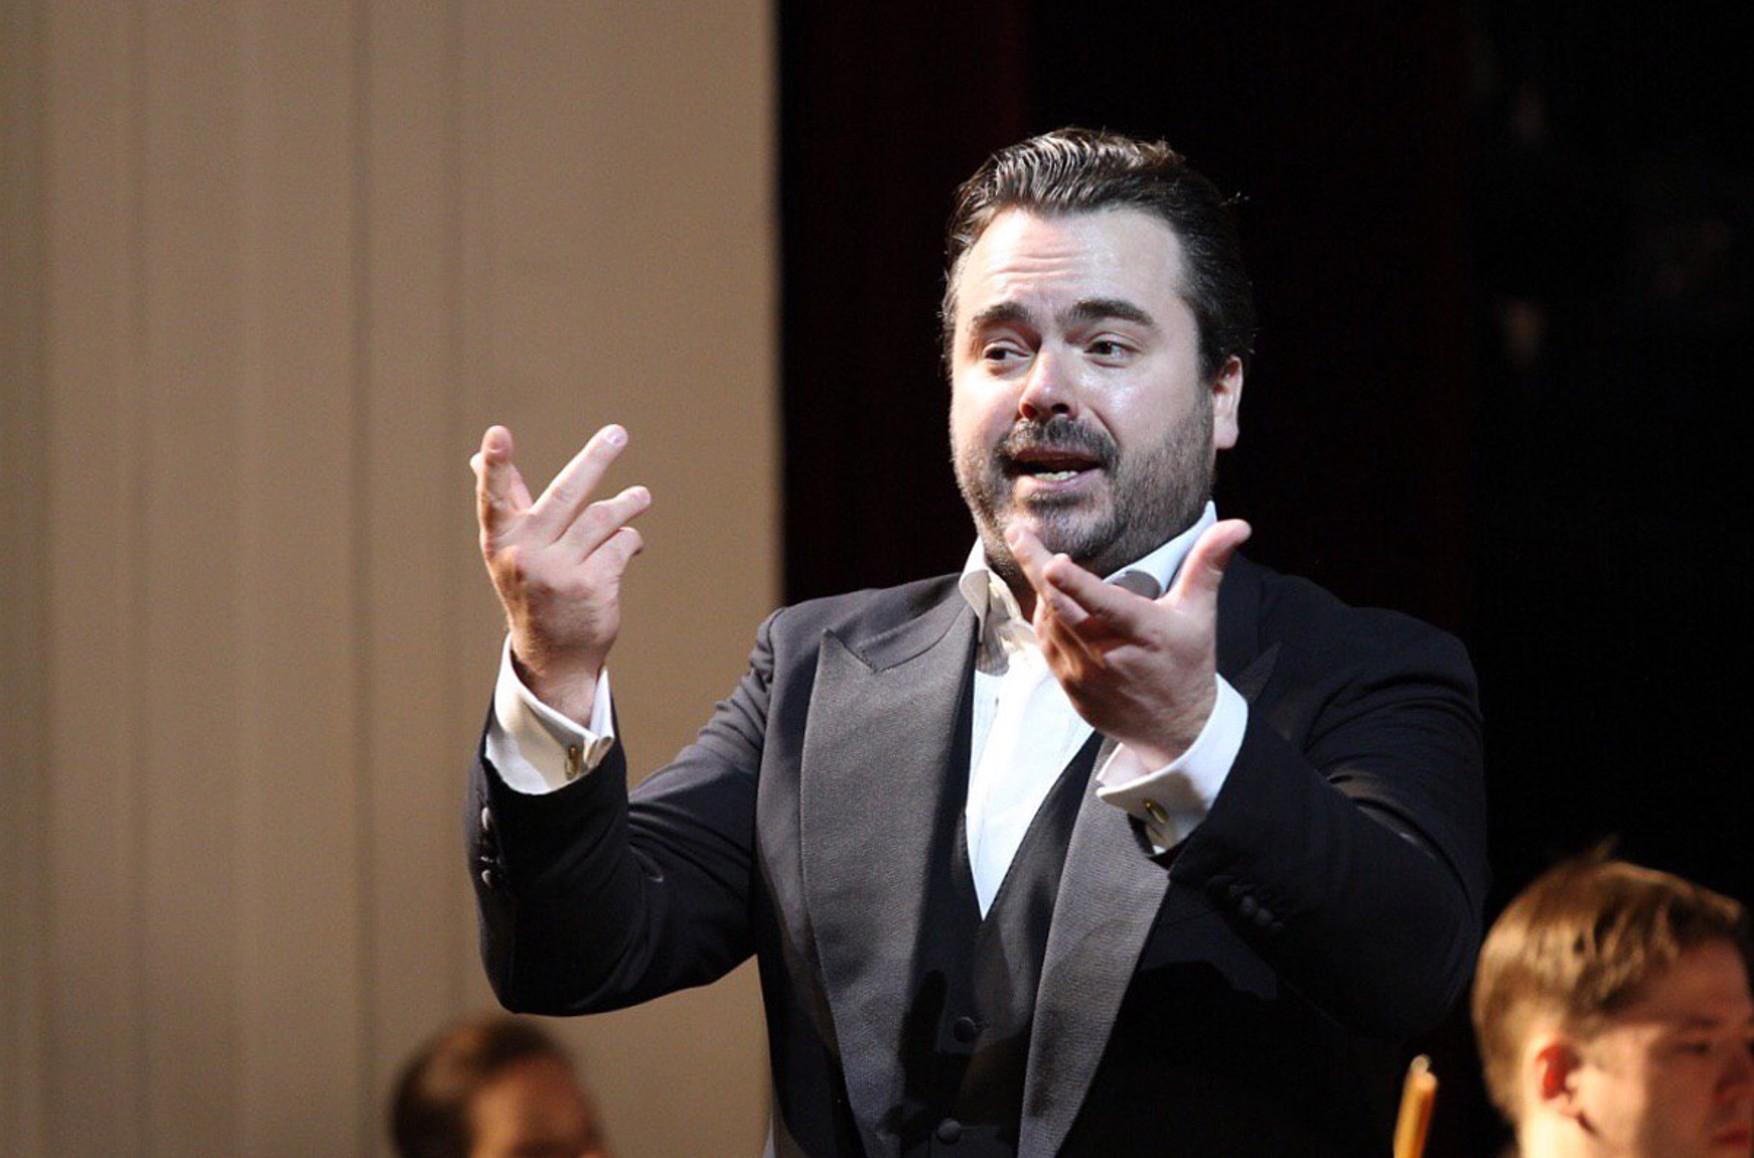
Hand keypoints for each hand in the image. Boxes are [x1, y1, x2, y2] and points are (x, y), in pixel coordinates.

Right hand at [472, 424, 650, 720]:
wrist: (553, 656)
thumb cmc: (531, 587)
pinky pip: (620, 544)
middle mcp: (526, 555)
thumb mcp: (511, 548)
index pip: (493, 498)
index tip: (496, 433)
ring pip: (602, 518)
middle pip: (566, 495)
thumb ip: (504, 500)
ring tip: (641, 496)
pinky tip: (630, 544)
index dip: (494, 465)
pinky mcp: (592, 586)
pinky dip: (629, 539)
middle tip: (618, 433)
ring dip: (627, 504)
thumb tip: (476, 455)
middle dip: (595, 460)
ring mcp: (559, 572)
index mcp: (501, 541)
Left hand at [1005, 519, 1250, 765]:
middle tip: (1021, 533)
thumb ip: (1208, 564)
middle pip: (1061, 606)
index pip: (1104, 605)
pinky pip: (1046, 647)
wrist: (1177, 728)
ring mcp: (1086, 676)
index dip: (1076, 583)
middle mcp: (1109, 656)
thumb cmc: (1188, 664)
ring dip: (1040, 590)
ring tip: (1037, 559)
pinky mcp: (1071, 689)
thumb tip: (1238, 527)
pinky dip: (1043, 619)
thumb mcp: (1201, 613)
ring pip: (1048, 624)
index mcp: (1143, 633)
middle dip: (1035, 566)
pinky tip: (1047, 598)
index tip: (1052, 561)